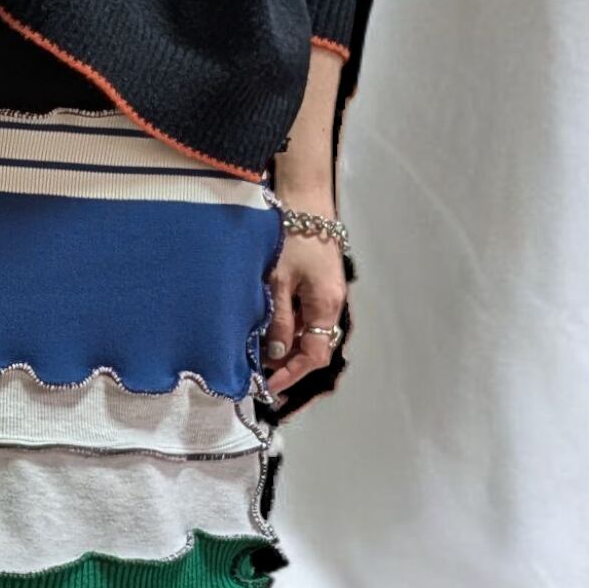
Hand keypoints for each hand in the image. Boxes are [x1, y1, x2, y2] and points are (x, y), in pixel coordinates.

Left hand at [261, 208, 348, 401]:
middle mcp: (331, 305)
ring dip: (285, 345)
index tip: (269, 386)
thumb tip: (276, 356)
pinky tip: (266, 326)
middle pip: (312, 347)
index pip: (314, 356)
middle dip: (287, 364)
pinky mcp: (316, 284)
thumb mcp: (279, 283)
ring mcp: (325, 294)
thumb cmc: (293, 237)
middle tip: (260, 374)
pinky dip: (286, 326)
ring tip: (257, 352)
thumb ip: (279, 322)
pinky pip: (303, 315)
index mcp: (326, 307)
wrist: (304, 201)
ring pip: (307, 333)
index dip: (292, 374)